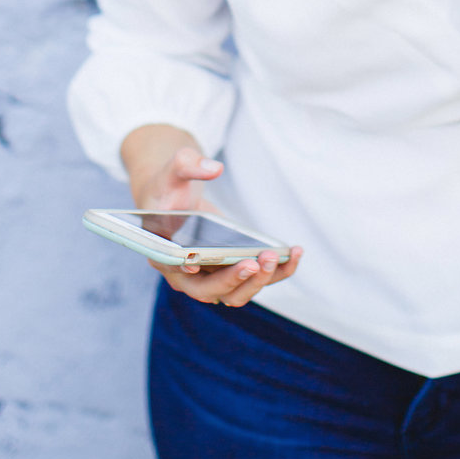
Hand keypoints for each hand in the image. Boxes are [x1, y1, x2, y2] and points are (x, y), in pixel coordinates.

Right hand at [123, 125, 302, 308]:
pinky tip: (295, 252)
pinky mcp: (230, 270)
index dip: (199, 277)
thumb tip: (214, 168)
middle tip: (262, 258)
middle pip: (213, 291)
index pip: (180, 276)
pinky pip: (254, 280)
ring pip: (237, 293)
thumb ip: (188, 164)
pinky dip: (277, 272)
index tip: (210, 266)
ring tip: (279, 255)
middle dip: (238, 279)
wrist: (175, 196)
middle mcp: (186, 275)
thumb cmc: (170, 187)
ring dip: (261, 280)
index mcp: (164, 255)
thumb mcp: (173, 170)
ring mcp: (210, 276)